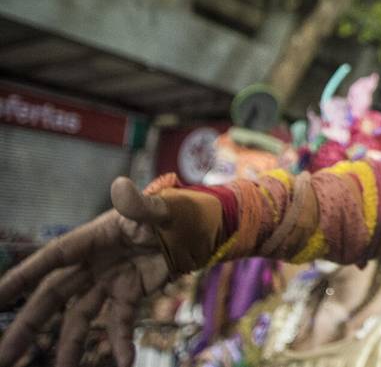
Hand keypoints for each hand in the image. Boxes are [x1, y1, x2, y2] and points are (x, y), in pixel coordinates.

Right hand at [0, 178, 171, 366]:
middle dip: (29, 324)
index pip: (53, 258)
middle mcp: (95, 261)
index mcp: (96, 236)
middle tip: (4, 356)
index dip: (23, 276)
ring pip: (79, 316)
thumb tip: (120, 187)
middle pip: (54, 295)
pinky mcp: (130, 294)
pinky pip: (120, 322)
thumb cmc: (180, 211)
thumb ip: (141, 204)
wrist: (205, 229)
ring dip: (69, 344)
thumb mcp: (163, 208)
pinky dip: (121, 341)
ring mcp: (110, 280)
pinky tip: (125, 361)